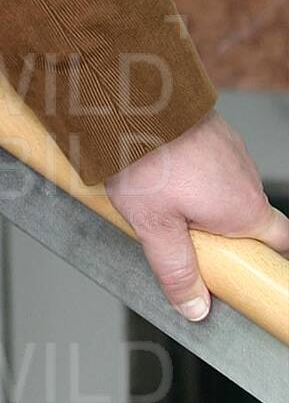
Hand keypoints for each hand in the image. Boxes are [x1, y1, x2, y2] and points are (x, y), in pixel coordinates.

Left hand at [104, 109, 288, 320]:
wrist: (128, 95)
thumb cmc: (145, 154)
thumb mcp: (155, 227)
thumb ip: (176, 270)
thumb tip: (195, 307)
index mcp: (243, 208)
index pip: (280, 243)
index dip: (269, 261)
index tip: (255, 273)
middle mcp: (246, 178)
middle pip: (245, 219)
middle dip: (219, 232)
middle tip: (185, 238)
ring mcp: (231, 150)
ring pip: (224, 188)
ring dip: (202, 199)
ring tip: (163, 200)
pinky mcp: (212, 131)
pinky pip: (209, 162)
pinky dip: (192, 172)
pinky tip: (161, 173)